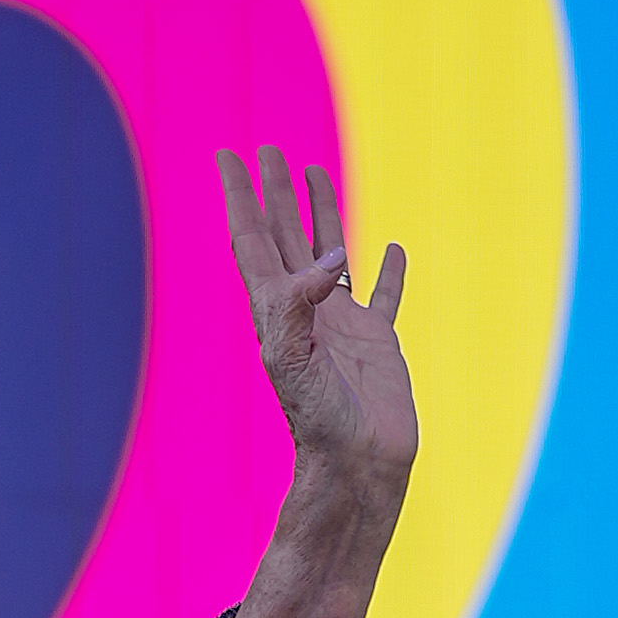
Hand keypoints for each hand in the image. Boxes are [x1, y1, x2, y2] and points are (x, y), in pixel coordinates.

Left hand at [217, 148, 414, 514]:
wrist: (355, 467)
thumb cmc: (319, 420)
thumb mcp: (295, 358)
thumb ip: (303, 304)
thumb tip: (331, 260)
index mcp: (277, 310)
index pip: (252, 240)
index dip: (239, 197)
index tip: (227, 155)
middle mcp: (306, 311)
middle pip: (285, 237)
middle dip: (274, 194)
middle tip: (266, 151)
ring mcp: (342, 325)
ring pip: (329, 254)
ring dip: (320, 215)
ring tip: (313, 173)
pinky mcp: (377, 343)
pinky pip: (382, 297)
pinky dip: (386, 272)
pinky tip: (390, 250)